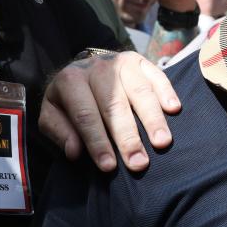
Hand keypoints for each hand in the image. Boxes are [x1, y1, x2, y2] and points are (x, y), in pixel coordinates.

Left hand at [39, 51, 180, 171]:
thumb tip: (74, 152)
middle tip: (138, 163)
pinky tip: (174, 110)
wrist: (82, 69)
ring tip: (162, 143)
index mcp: (70, 81)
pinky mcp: (140, 60)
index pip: (85, 115)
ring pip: (139, 91)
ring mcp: (121, 62)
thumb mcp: (52, 115)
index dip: (97, 142)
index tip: (109, 167)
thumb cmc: (69, 101)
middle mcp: (97, 68)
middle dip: (128, 137)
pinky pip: (157, 75)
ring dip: (152, 119)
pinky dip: (167, 92)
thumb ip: (60, 133)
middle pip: (115, 105)